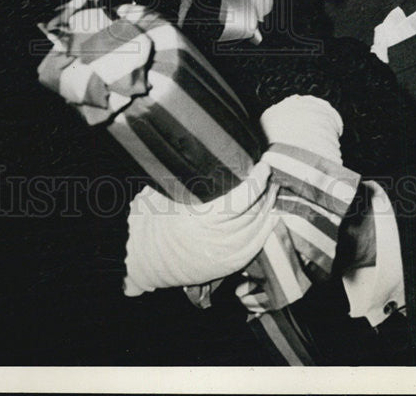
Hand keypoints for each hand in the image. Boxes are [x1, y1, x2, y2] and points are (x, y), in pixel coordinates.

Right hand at [123, 160, 277, 295]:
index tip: (263, 165)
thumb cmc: (151, 224)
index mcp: (199, 220)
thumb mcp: (162, 195)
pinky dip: (267, 229)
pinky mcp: (228, 265)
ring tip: (272, 189)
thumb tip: (200, 149)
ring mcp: (224, 256)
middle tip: (269, 172)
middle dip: (265, 190)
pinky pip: (256, 246)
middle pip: (253, 212)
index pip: (240, 199)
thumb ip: (183, 177)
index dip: (256, 181)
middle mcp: (215, 240)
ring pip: (258, 228)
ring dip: (268, 207)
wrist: (144, 261)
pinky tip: (272, 216)